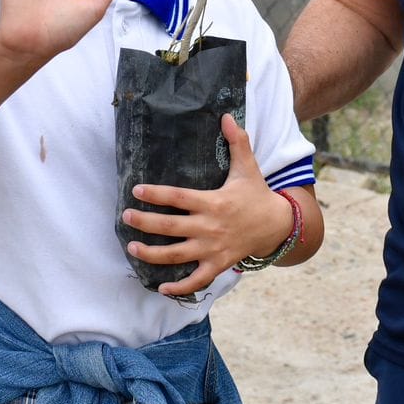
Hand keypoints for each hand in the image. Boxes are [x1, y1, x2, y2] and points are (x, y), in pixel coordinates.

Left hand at [120, 114, 291, 296]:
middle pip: (171, 227)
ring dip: (152, 254)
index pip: (179, 198)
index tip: (136, 191)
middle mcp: (210, 227)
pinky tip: (161, 287)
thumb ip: (237, 142)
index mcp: (213, 202)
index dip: (156, 195)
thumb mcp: (248, 167)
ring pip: (177, 255)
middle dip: (145, 224)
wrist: (277, 225)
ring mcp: (213, 248)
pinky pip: (196, 280)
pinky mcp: (218, 264)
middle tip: (126, 217)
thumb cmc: (256, 195)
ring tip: (132, 247)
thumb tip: (226, 116)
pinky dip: (179, 287)